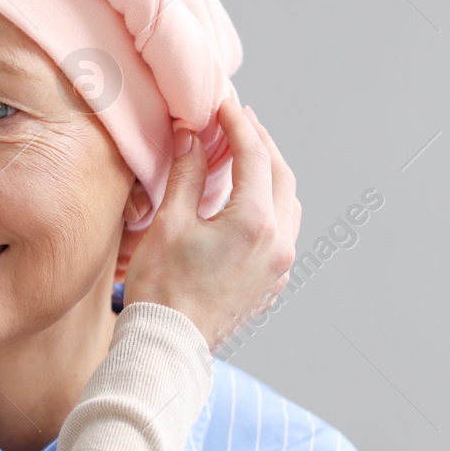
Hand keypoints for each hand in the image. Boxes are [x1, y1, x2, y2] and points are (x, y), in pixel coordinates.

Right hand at [123, 98, 300, 351]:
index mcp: (254, 222)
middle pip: (281, 175)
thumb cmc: (162, 290)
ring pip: (288, 204)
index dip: (237, 124)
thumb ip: (186, 174)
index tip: (223, 104)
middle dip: (261, 143)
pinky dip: (270, 206)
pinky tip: (247, 203)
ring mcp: (279, 266)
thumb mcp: (169, 223)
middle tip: (239, 121)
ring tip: (246, 156)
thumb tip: (192, 137)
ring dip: (271, 174)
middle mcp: (278, 243)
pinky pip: (283, 233)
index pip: (253, 155)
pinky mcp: (271, 284)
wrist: (168, 346)